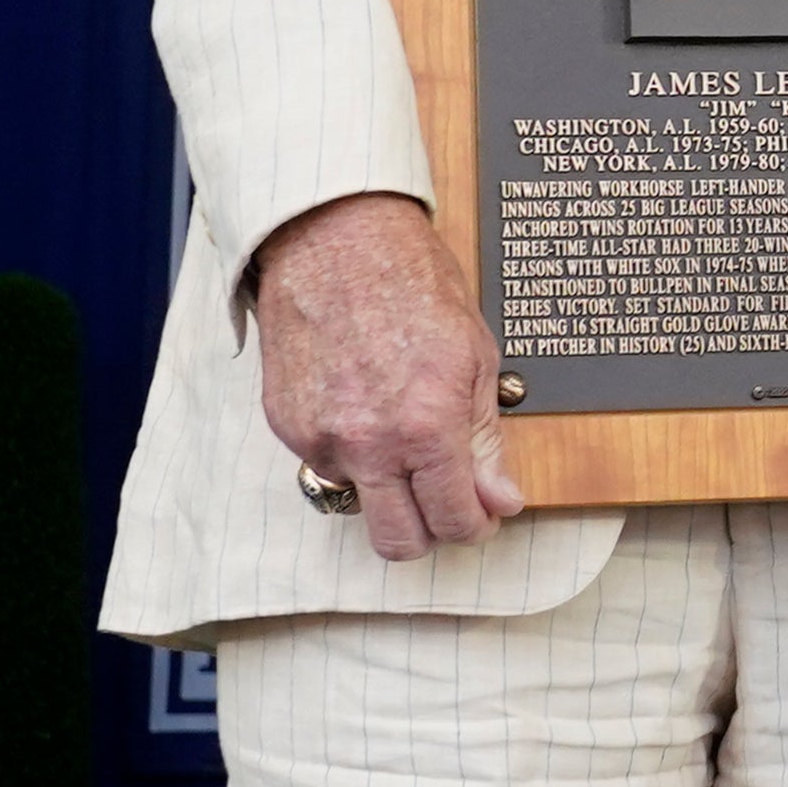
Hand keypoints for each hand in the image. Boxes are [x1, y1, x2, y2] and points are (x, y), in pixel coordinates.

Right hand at [252, 190, 522, 562]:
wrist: (337, 245)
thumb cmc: (413, 286)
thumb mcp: (476, 358)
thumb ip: (484, 439)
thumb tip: (500, 498)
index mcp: (426, 427)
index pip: (451, 518)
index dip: (475, 527)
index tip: (481, 518)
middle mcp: (367, 444)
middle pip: (396, 541)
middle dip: (428, 534)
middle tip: (446, 505)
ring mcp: (320, 438)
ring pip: (360, 501)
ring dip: (386, 483)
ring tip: (402, 425)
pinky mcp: (286, 426)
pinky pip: (325, 462)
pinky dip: (351, 449)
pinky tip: (366, 401)